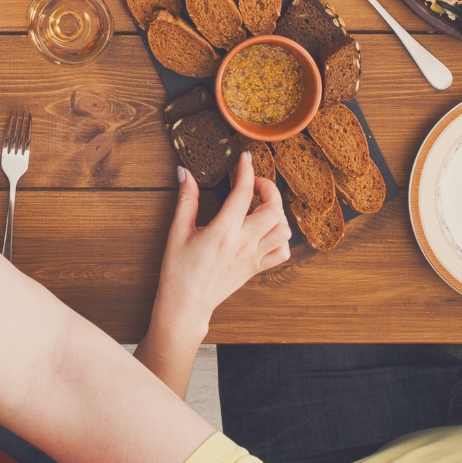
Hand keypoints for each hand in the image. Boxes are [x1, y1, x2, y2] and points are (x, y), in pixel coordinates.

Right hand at [153, 155, 290, 329]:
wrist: (186, 304)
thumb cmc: (178, 269)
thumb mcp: (177, 230)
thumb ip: (186, 199)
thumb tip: (185, 173)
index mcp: (223, 231)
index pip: (243, 193)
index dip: (246, 170)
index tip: (245, 158)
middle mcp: (243, 244)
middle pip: (274, 210)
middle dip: (268, 189)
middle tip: (254, 184)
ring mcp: (253, 258)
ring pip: (283, 231)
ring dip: (277, 213)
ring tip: (260, 206)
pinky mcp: (256, 269)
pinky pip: (281, 252)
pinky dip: (280, 238)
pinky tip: (265, 231)